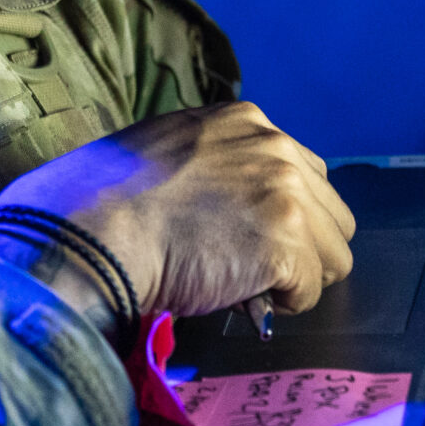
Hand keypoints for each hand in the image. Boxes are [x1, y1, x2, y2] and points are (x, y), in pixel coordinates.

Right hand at [0, 103, 355, 317]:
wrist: (91, 232)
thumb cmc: (104, 201)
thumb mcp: (166, 150)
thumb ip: (214, 166)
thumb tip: (233, 208)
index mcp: (244, 120)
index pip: (304, 172)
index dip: (282, 214)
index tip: (249, 236)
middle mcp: (274, 146)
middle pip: (332, 213)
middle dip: (301, 246)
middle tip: (251, 267)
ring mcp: (285, 193)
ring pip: (333, 255)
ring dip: (294, 275)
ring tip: (244, 282)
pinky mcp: (286, 241)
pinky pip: (309, 291)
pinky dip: (278, 304)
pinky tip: (237, 295)